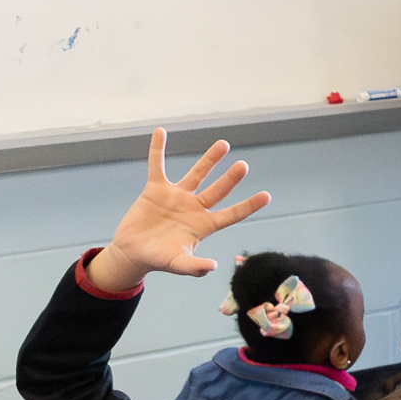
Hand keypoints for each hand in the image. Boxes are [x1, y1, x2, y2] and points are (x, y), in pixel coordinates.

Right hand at [89, 129, 270, 292]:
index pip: (231, 214)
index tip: (267, 195)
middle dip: (230, 179)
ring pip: (197, 174)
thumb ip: (194, 267)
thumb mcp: (177, 264)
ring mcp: (177, 196)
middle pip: (218, 190)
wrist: (133, 252)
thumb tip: (213, 267)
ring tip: (224, 144)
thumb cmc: (158, 260)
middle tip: (244, 165)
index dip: (249, 206)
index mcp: (204, 225)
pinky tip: (161, 132)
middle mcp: (194, 207)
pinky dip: (158, 150)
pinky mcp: (156, 189)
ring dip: (210, 159)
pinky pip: (157, 166)